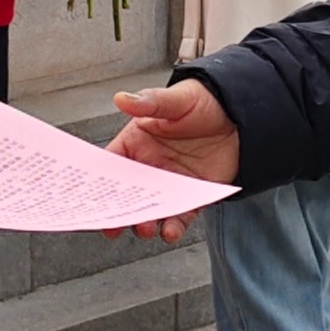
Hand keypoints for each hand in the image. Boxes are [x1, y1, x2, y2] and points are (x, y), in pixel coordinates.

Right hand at [106, 82, 240, 241]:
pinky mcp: (192, 196)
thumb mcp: (176, 99)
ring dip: (144, 223)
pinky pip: (179, 217)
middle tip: (111, 226)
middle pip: (127, 195)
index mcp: (136, 143)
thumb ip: (150, 102)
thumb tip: (122, 98)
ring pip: (151, 211)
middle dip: (118, 212)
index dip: (98, 183)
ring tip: (144, 228)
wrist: (241, 116)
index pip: (111, 166)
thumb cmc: (203, 103)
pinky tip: (169, 231)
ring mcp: (170, 184)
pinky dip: (173, 227)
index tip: (89, 200)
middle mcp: (149, 167)